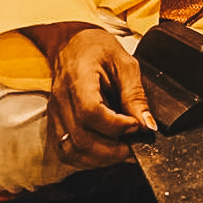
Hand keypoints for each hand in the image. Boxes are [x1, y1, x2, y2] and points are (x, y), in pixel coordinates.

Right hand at [28, 24, 156, 168]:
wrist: (73, 43)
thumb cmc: (98, 49)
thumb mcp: (125, 63)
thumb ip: (135, 95)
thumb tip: (147, 125)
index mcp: (79, 78)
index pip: (91, 112)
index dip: (116, 126)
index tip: (136, 126)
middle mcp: (61, 99)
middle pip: (81, 138)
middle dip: (112, 151)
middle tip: (134, 147)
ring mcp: (55, 114)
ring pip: (71, 150)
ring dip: (100, 159)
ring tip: (123, 152)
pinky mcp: (56, 123)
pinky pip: (66, 151)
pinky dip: (87, 159)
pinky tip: (105, 153)